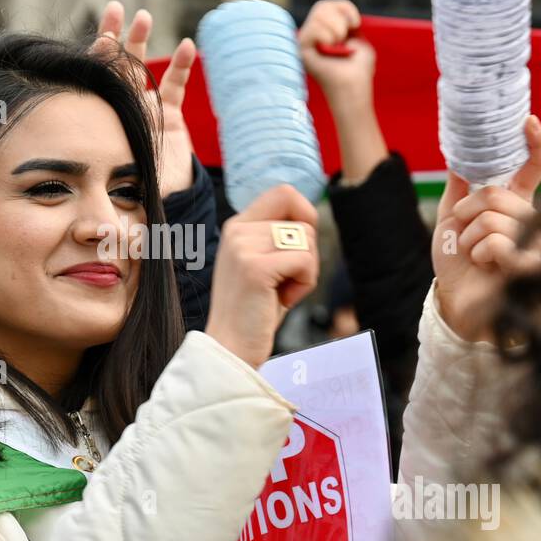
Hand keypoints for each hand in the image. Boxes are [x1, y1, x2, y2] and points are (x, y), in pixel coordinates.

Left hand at [92, 0, 196, 197]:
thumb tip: (100, 190)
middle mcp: (123, 109)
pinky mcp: (170, 112)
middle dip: (115, 36)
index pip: (98, 85)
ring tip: (143, 16)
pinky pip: (175, 85)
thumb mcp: (123, 184)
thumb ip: (114, 180)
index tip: (101, 41)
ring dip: (142, 41)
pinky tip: (187, 46)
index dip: (99, 62)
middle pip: (116, 67)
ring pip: (142, 68)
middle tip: (114, 8)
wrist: (166, 199)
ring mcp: (146, 107)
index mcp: (105, 120)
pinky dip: (181, 66)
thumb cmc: (137, 193)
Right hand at [205, 184, 318, 367]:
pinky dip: (304, 284)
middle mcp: (237, 230)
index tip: (301, 249)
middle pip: (302, 218)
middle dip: (308, 252)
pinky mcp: (254, 267)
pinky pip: (305, 261)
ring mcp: (243, 246)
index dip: (306, 215)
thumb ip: (279, 238)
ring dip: (306, 272)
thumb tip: (311, 215)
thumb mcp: (264, 264)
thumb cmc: (254, 311)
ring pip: (307, 240)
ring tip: (280, 292)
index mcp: (238, 226)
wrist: (230, 348)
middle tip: (288, 279)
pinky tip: (282, 300)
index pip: (284, 193)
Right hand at [296, 0, 385, 184]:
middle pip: (321, 7)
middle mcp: (311, 37)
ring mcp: (304, 43)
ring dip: (337, 29)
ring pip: (318, 15)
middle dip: (340, 18)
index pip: (326, 6)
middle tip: (346, 38)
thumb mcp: (357, 38)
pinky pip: (312, 29)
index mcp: (323, 33)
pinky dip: (327, 35)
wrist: (354, 86)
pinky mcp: (301, 51)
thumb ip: (345, 21)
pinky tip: (330, 48)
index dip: (344, 8)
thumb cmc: (359, 68)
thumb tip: (330, 11)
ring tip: (339, 47)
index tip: (356, 24)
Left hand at [432, 115, 540, 342]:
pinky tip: (484, 266)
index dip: (534, 143)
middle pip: (496, 194)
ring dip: (469, 237)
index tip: (527, 120)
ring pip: (493, 218)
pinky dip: (478, 253)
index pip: (533, 167)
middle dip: (467, 211)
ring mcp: (533, 239)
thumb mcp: (450, 218)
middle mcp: (529, 216)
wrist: (454, 297)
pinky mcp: (530, 262)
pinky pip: (497, 242)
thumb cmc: (456, 260)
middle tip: (462, 231)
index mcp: (513, 202)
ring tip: (473, 253)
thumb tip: (459, 155)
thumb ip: (459, 188)